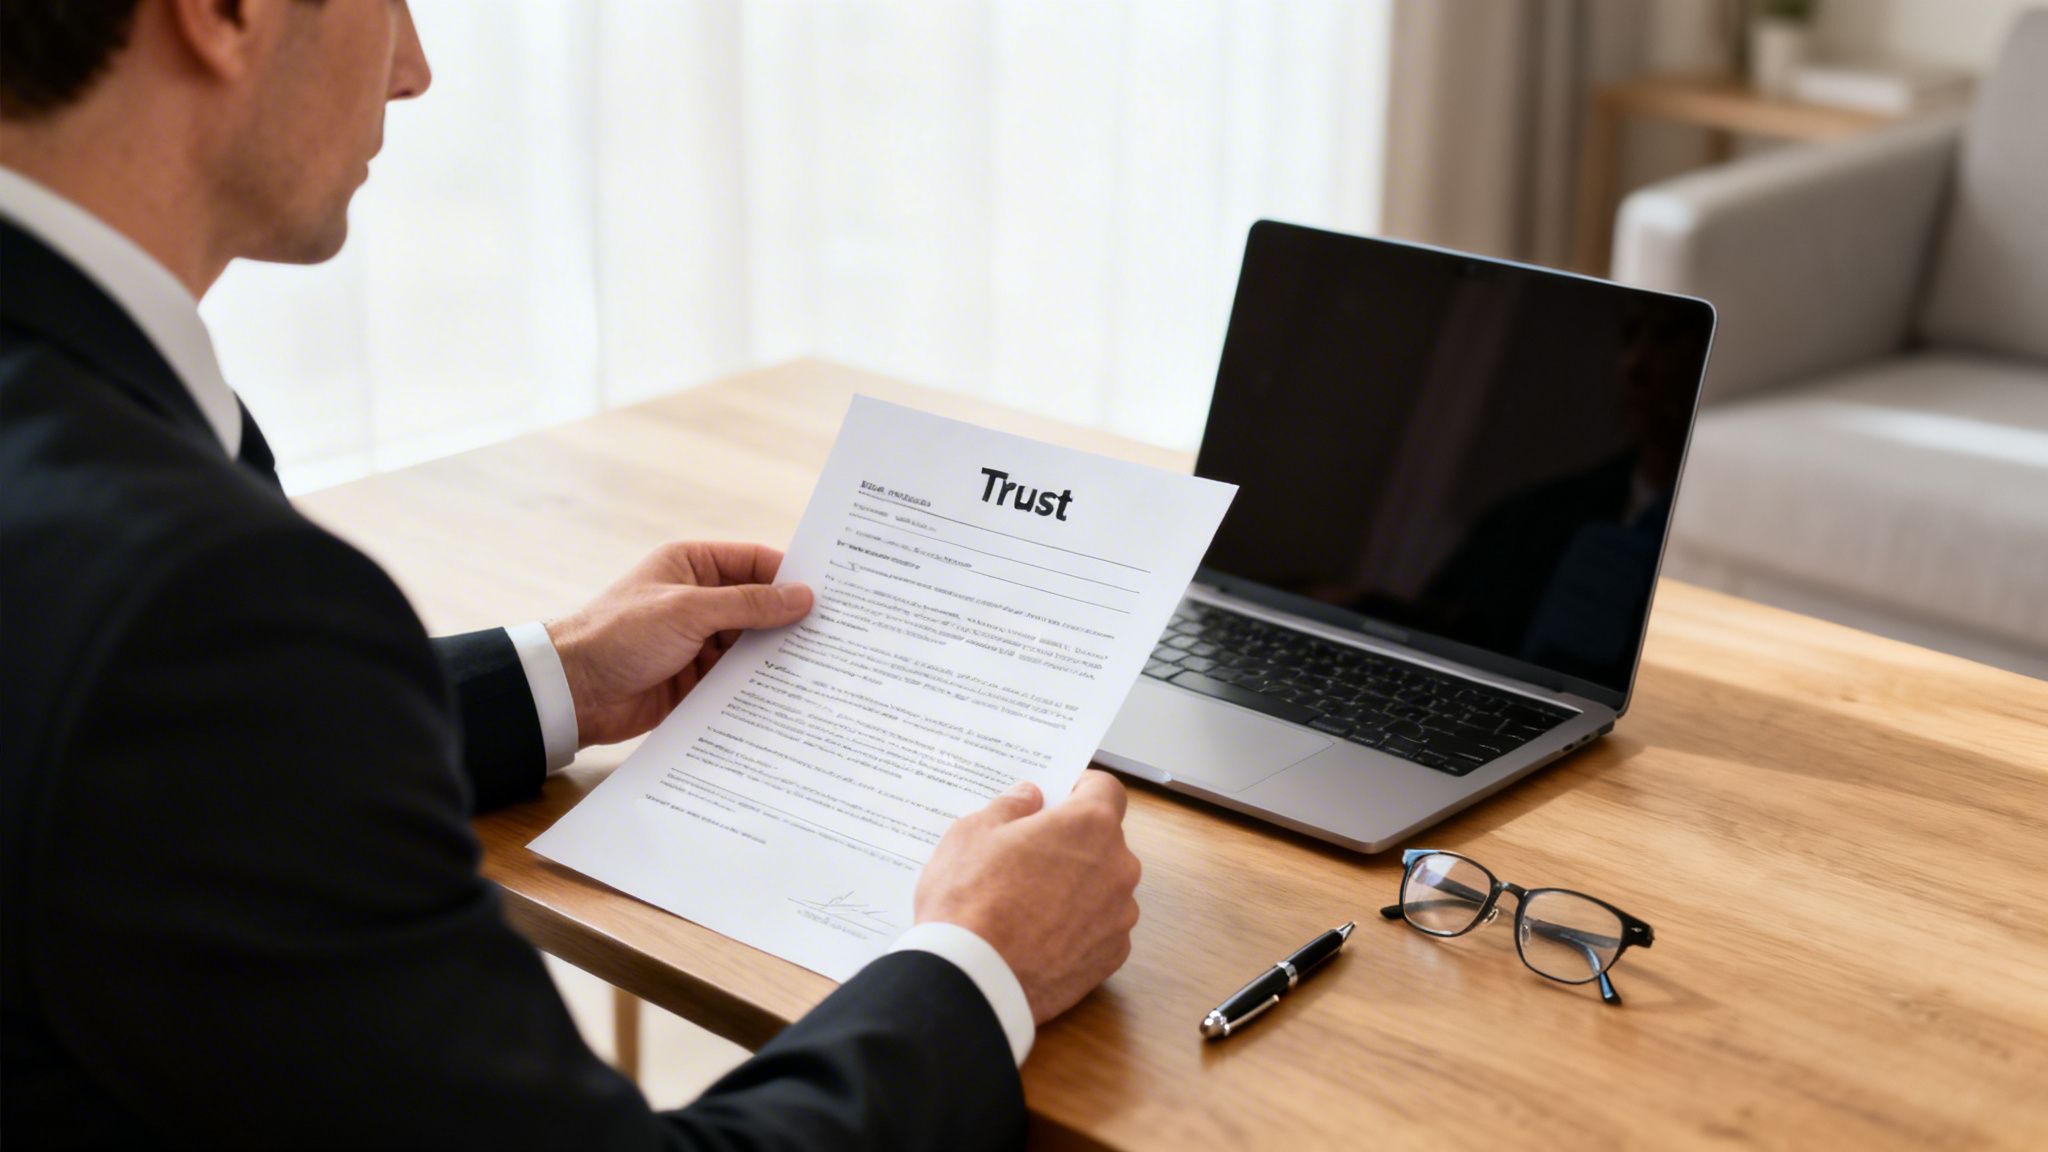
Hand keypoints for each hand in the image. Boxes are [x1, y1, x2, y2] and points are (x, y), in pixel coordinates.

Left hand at [545, 542, 812, 747]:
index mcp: (691, 565)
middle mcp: (698, 600)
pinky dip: (759, 684)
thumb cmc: (619, 634)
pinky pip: (737, 678)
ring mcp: (698, 641)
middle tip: (836, 633)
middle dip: (790, 620)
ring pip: (751, 644)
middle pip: (758, 606)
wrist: (573, 692)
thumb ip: (749, 604)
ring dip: (777, 655)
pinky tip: (789, 693)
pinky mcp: (696, 679)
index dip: (790, 576)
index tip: (831, 592)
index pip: (754, 562)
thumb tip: (802, 597)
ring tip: (822, 666)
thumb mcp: (688, 610)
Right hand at [914, 770, 1140, 1024]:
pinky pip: (1100, 928)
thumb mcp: (973, 833)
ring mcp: (1119, 916)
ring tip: (1028, 902)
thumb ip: (1010, 807)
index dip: (1081, 789)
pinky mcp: (1111, 957)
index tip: (1060, 798)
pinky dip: (1077, 927)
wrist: (973, 980)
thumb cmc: (971, 901)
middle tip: (1028, 854)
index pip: (1106, 789)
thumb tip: (1029, 797)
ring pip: (1103, 886)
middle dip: (1072, 841)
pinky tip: (1039, 935)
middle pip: (1103, 840)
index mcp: (1089, 826)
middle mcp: (1118, 867)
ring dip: (1077, 886)